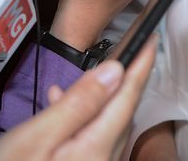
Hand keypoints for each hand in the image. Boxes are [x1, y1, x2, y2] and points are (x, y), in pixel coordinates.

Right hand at [0, 33, 157, 160]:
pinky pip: (90, 138)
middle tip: (129, 48)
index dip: (141, 64)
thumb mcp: (36, 136)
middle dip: (124, 78)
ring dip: (100, 96)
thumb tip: (114, 71)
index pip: (128, 97)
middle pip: (121, 111)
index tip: (151, 38)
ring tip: (89, 72)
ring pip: (106, 123)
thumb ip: (79, 103)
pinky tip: (60, 103)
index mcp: (96, 148)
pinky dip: (82, 116)